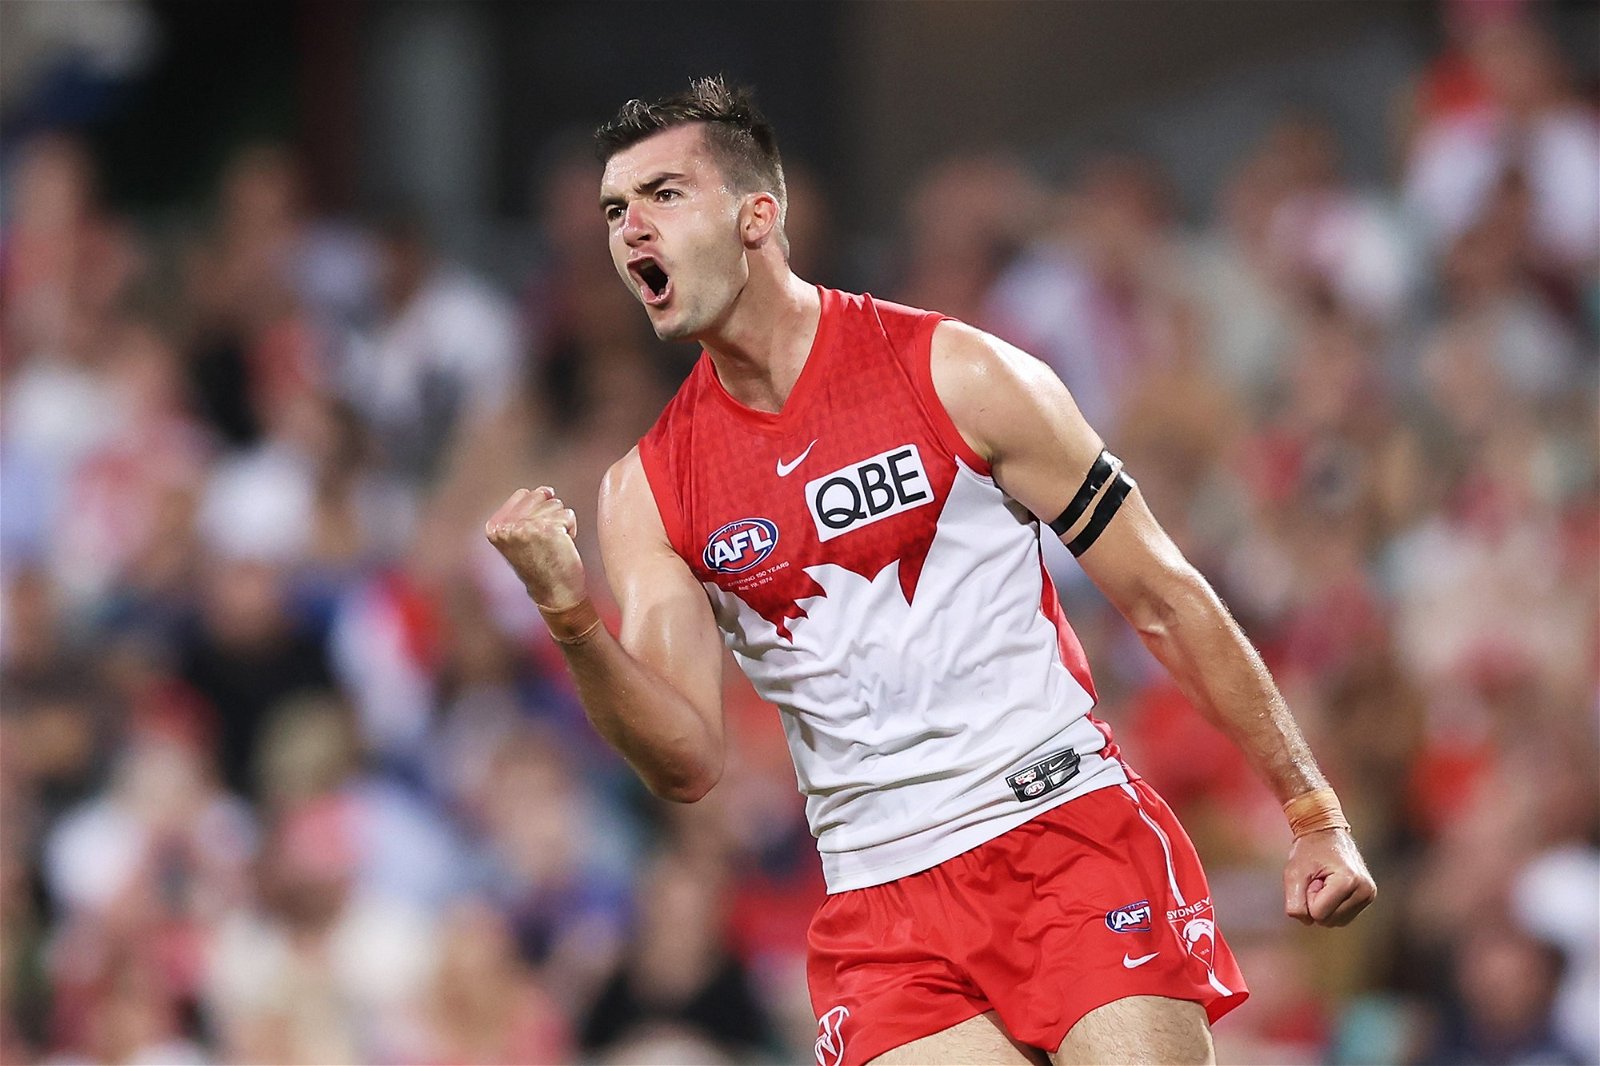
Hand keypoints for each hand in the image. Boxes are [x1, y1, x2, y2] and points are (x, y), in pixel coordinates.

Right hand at [484, 487, 586, 608]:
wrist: (555, 595)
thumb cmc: (540, 565)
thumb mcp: (519, 536)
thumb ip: (524, 510)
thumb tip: (547, 489)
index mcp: (493, 527)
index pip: (523, 494)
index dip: (536, 512)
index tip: (534, 537)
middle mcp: (506, 526)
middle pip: (540, 495)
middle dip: (549, 515)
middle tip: (545, 542)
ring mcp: (526, 527)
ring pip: (555, 504)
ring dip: (560, 523)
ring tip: (553, 546)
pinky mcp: (549, 529)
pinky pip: (568, 515)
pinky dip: (571, 529)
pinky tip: (562, 547)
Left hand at [1284, 828, 1375, 926]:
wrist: (1325, 832)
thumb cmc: (1308, 851)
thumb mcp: (1293, 873)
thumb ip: (1294, 901)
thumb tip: (1306, 921)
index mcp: (1349, 881)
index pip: (1318, 913)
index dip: (1308, 897)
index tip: (1312, 877)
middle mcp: (1365, 890)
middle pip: (1327, 920)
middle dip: (1315, 902)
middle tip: (1317, 879)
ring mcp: (1369, 895)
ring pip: (1335, 922)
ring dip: (1323, 905)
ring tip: (1324, 882)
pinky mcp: (1367, 898)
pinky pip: (1342, 918)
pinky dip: (1332, 906)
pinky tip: (1331, 887)